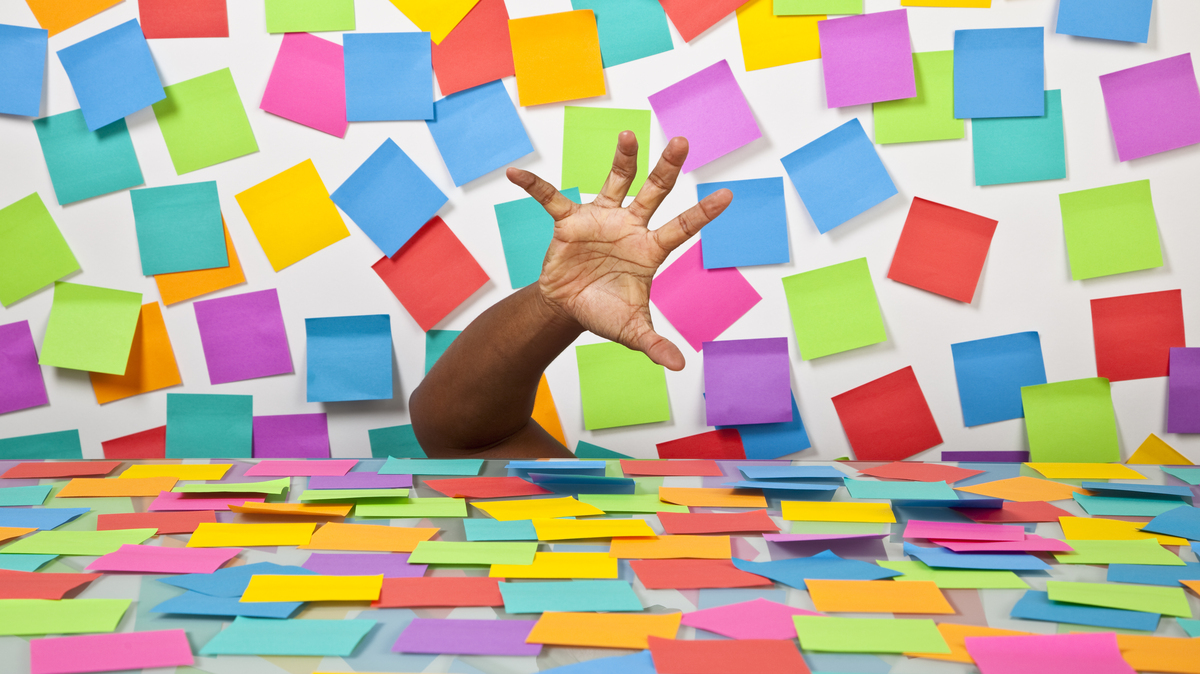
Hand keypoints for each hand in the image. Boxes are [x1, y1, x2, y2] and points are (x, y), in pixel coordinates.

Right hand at [506, 133, 731, 371]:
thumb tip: (678, 366)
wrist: (569, 308)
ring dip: (623, 159)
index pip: (682, 227)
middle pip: (654, 192)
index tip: (727, 195)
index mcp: (650, 250)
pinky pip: (551, 199)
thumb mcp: (631, 331)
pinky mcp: (570, 222)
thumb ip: (654, 344)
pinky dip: (534, 187)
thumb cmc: (605, 312)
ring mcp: (601, 219)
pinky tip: (517, 174)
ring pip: (616, 182)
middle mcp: (630, 227)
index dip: (703, 213)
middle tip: (681, 141)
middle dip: (667, 168)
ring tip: (629, 135)